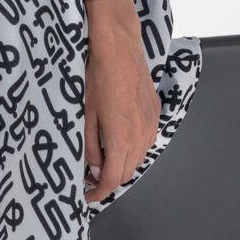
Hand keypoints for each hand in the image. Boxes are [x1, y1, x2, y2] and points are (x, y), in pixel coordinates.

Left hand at [82, 0, 160, 203]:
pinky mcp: (155, 110)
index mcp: (122, 136)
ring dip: (122, 166)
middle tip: (89, 182)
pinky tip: (118, 144)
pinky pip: (147, 140)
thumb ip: (91, 144)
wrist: (117, 42)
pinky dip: (133, 150)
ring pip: (140, 157)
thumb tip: (94, 168)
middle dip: (109, 182)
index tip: (86, 197)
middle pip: (128, 172)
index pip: (113, 178)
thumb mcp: (84, 112)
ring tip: (100, 165)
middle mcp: (142, 132)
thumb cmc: (95, 72)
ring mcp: (152, 121)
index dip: (99, 192)